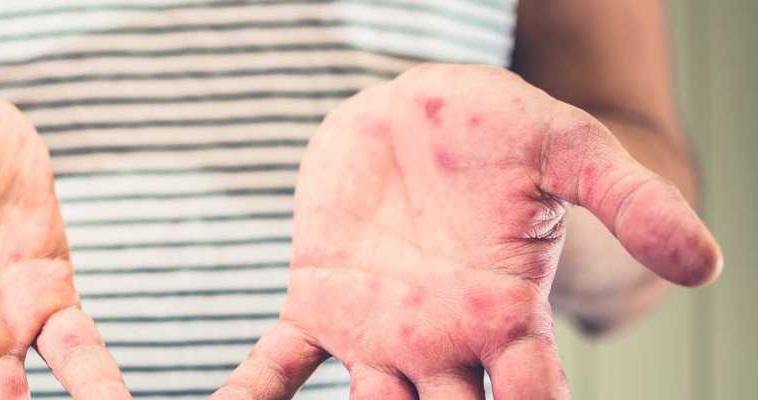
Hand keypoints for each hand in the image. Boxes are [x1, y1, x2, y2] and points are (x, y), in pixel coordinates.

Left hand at [214, 64, 721, 398]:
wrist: (410, 102)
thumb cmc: (495, 126)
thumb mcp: (569, 151)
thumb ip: (631, 203)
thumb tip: (708, 265)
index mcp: (507, 316)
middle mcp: (443, 342)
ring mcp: (378, 330)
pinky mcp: (319, 302)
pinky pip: (280, 363)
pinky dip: (251, 394)